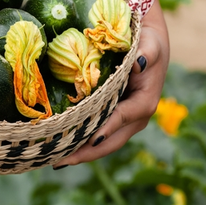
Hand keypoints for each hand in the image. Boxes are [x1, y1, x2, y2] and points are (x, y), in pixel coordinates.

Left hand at [54, 0, 169, 167]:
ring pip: (103, 142)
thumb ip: (147, 53)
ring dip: (80, 153)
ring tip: (54, 161)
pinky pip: (97, 133)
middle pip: (111, 141)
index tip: (88, 139)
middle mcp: (136, 117)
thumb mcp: (150, 44)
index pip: (122, 118)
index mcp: (145, 102)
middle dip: (86, 152)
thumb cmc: (147, 42)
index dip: (106, 129)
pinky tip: (61, 147)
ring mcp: (124, 120)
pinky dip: (81, 142)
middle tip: (59, 161)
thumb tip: (139, 62)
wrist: (148, 43)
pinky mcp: (113, 117)